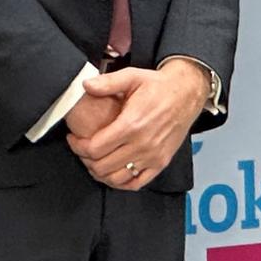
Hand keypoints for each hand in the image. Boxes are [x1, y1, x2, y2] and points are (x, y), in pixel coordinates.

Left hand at [65, 61, 206, 190]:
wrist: (187, 94)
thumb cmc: (158, 86)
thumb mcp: (132, 76)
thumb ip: (108, 82)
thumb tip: (85, 85)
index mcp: (131, 124)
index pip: (95, 148)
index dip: (78, 146)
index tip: (73, 139)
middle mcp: (142, 144)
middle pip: (102, 166)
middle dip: (85, 159)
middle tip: (81, 149)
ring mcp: (152, 156)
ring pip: (117, 179)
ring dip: (100, 173)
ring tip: (94, 160)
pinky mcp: (161, 163)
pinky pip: (137, 183)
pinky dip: (121, 183)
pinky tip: (113, 172)